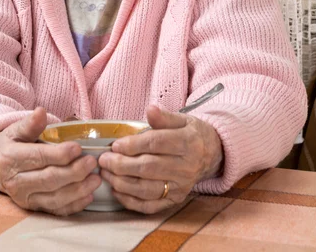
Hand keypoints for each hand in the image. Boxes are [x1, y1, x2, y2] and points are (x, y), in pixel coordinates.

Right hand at [0, 107, 100, 215]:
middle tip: (92, 162)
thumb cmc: (9, 144)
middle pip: (49, 180)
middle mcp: (16, 182)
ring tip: (95, 179)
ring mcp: (25, 198)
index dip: (60, 154)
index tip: (78, 148)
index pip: (39, 158)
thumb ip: (30, 123)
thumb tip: (41, 111)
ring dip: (78, 191)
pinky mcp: (33, 208)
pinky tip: (88, 196)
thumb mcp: (15, 130)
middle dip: (74, 172)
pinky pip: (55, 211)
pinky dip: (74, 206)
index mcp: (11, 158)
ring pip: (54, 199)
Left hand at [98, 105, 222, 213]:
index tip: (115, 145)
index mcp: (187, 142)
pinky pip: (151, 206)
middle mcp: (186, 167)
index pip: (156, 144)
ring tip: (105, 174)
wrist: (211, 154)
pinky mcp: (176, 200)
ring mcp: (181, 186)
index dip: (133, 145)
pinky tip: (116, 190)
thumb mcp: (181, 119)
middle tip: (103, 160)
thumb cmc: (190, 134)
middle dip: (122, 165)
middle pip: (149, 168)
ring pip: (147, 189)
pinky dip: (131, 201)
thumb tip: (150, 109)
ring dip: (122, 183)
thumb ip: (163, 117)